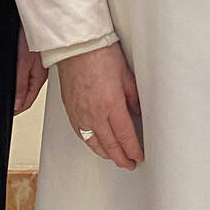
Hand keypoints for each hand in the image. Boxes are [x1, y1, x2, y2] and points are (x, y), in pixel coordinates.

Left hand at [13, 28, 48, 113]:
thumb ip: (19, 85)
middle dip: (17, 99)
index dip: (15, 110)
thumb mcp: (22, 63)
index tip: (6, 112)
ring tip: (8, 89)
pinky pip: (25, 68)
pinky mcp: (34, 52)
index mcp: (39, 77)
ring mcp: (37, 62)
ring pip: (26, 80)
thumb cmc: (32, 33)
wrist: (38, 13)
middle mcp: (39, 71)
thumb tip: (16, 106)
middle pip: (27, 92)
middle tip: (6, 104)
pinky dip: (18, 71)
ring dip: (17, 85)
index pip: (27, 102)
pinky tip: (14, 69)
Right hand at [56, 43, 142, 168]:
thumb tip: (138, 112)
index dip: (133, 150)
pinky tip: (95, 144)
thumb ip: (133, 98)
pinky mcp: (70, 110)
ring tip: (114, 157)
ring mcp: (80, 113)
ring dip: (106, 153)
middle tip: (129, 163)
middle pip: (110, 145)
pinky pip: (80, 134)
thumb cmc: (99, 54)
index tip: (139, 156)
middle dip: (121, 158)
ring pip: (93, 143)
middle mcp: (94, 113)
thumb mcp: (126, 75)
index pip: (125, 137)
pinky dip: (90, 143)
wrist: (76, 46)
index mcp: (111, 105)